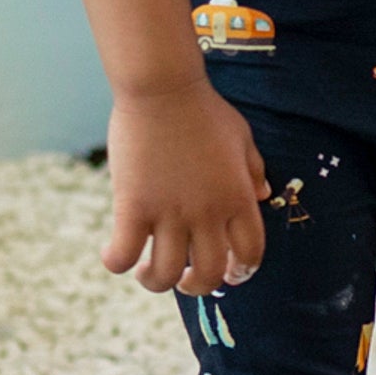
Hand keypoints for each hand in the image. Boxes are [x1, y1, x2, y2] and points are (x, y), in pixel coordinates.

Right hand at [103, 79, 269, 294]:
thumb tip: (262, 194)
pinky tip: (113, 256)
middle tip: (184, 280)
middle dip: (198, 287)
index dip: (241, 271)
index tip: (227, 272)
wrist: (162, 87)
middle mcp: (208, 212)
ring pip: (166, 273)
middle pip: (210, 274)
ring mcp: (170, 211)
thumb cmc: (202, 109)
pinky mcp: (134, 205)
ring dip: (156, 282)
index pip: (251, 253)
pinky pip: (124, 253)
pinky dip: (117, 263)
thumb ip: (253, 170)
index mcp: (238, 197)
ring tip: (147, 271)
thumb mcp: (241, 137)